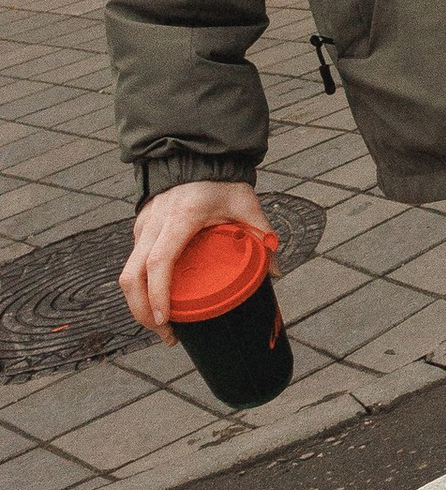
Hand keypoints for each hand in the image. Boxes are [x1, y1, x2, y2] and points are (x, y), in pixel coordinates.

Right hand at [121, 178, 270, 339]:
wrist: (196, 154)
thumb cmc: (222, 180)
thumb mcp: (246, 204)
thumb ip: (261, 234)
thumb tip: (275, 272)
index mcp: (181, 219)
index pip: (159, 262)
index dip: (158, 294)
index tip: (165, 321)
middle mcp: (155, 223)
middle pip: (132, 276)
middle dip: (142, 311)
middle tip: (166, 335)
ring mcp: (143, 226)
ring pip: (127, 272)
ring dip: (137, 303)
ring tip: (162, 325)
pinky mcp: (140, 228)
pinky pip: (132, 262)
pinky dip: (139, 286)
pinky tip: (157, 301)